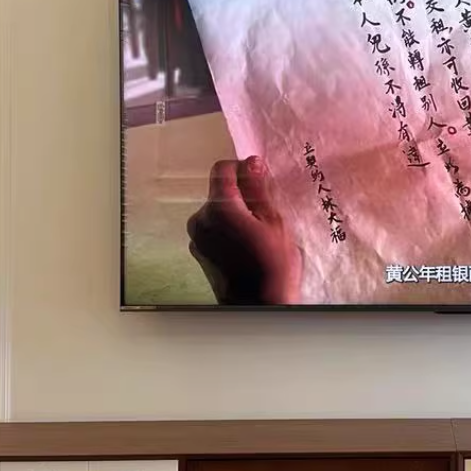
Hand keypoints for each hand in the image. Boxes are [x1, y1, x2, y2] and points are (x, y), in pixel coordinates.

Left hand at [187, 156, 301, 304]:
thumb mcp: (273, 222)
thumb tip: (252, 162)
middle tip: (265, 214)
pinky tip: (245, 246)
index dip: (242, 169)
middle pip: (218, 191)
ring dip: (234, 214)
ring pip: (216, 211)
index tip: (259, 180)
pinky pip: (212, 229)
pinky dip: (227, 230)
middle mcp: (201, 219)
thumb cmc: (273, 266)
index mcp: (220, 208)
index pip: (222, 169)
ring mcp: (196, 237)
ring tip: (257, 233)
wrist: (258, 307)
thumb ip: (258, 189)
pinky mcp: (198, 251)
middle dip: (240, 195)